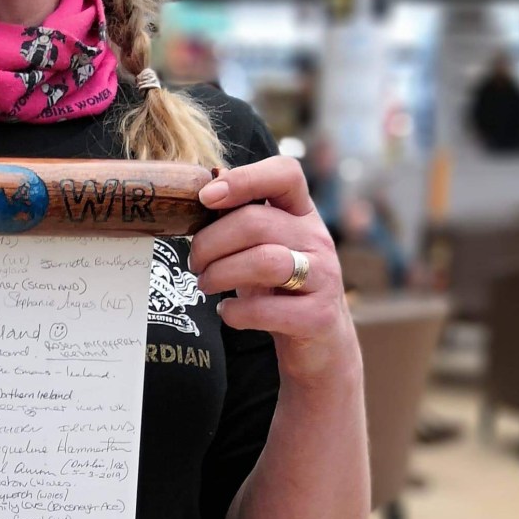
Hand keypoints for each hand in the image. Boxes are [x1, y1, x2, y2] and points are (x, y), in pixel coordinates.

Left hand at [190, 155, 356, 383]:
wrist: (318, 344)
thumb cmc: (280, 288)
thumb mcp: (263, 247)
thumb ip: (240, 222)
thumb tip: (201, 195)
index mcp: (302, 214)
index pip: (286, 174)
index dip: (244, 178)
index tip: (206, 197)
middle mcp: (318, 239)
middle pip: (256, 223)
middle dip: (210, 243)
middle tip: (195, 263)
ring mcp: (323, 277)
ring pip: (264, 262)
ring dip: (220, 274)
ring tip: (205, 284)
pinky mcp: (318, 317)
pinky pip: (267, 310)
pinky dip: (236, 311)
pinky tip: (227, 311)